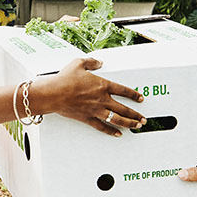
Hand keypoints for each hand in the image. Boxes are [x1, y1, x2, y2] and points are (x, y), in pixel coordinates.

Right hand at [31, 58, 145, 136]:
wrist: (54, 93)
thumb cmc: (65, 79)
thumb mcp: (78, 63)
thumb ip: (91, 62)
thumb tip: (99, 62)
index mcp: (102, 85)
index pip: (123, 91)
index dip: (134, 95)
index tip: (140, 98)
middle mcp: (102, 99)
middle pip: (124, 109)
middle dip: (135, 115)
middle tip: (143, 119)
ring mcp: (96, 110)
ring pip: (117, 119)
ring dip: (129, 124)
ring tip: (136, 126)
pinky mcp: (87, 118)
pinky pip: (102, 127)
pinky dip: (111, 131)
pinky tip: (118, 134)